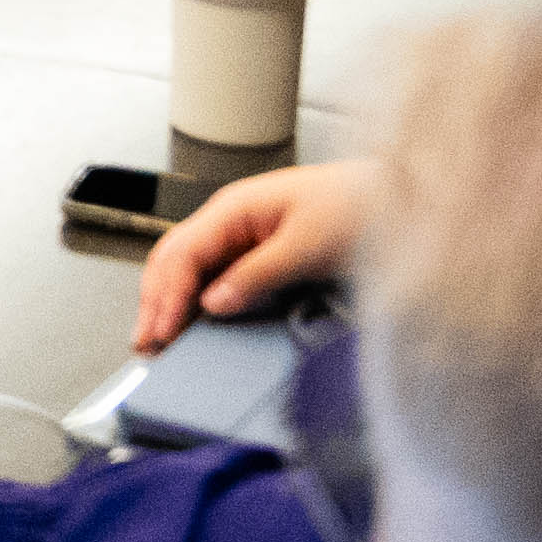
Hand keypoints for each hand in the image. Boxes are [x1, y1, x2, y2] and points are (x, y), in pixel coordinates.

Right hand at [131, 159, 380, 348]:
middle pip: (176, 259)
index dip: (167, 295)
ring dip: (170, 302)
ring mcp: (244, 235)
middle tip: (145, 343)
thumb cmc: (357, 207)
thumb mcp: (306, 246)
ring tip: (158, 338)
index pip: (183, 252)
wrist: (397, 197)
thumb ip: (257, 274)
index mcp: (235, 208)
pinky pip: (215, 275)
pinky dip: (196, 300)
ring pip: (190, 268)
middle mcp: (232, 219)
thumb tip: (213, 303)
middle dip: (156, 300)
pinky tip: (192, 321)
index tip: (161, 331)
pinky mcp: (259, 252)